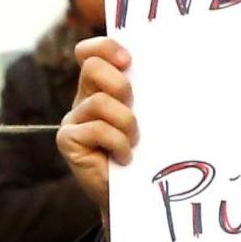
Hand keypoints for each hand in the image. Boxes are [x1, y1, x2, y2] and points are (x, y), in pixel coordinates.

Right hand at [57, 36, 135, 218]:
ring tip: (133, 143)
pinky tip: (125, 157)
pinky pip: (97, 129)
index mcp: (101, 87)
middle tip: (133, 107)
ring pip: (100, 102)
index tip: (128, 62)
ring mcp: (73, 120)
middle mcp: (83, 98)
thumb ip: (148, 93)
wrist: (134, 194)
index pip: (91, 52)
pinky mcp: (67, 140)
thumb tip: (173, 67)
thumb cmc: (147, 153)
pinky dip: (118, 143)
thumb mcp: (150, 117)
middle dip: (120, 85)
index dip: (106, 48)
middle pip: (93, 67)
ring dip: (126, 123)